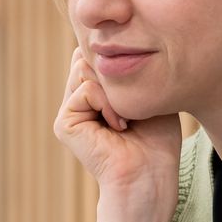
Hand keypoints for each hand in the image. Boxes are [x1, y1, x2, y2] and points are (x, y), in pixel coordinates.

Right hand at [53, 44, 182, 199]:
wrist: (149, 175)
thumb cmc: (157, 141)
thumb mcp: (147, 94)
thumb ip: (128, 69)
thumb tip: (108, 46)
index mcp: (95, 94)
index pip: (95, 55)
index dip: (115, 59)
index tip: (139, 82)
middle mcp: (79, 100)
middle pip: (87, 56)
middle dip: (115, 73)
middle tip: (133, 105)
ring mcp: (70, 111)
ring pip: (84, 67)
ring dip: (113, 90)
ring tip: (127, 118)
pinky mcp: (64, 123)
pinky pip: (85, 89)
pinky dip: (107, 104)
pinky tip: (119, 126)